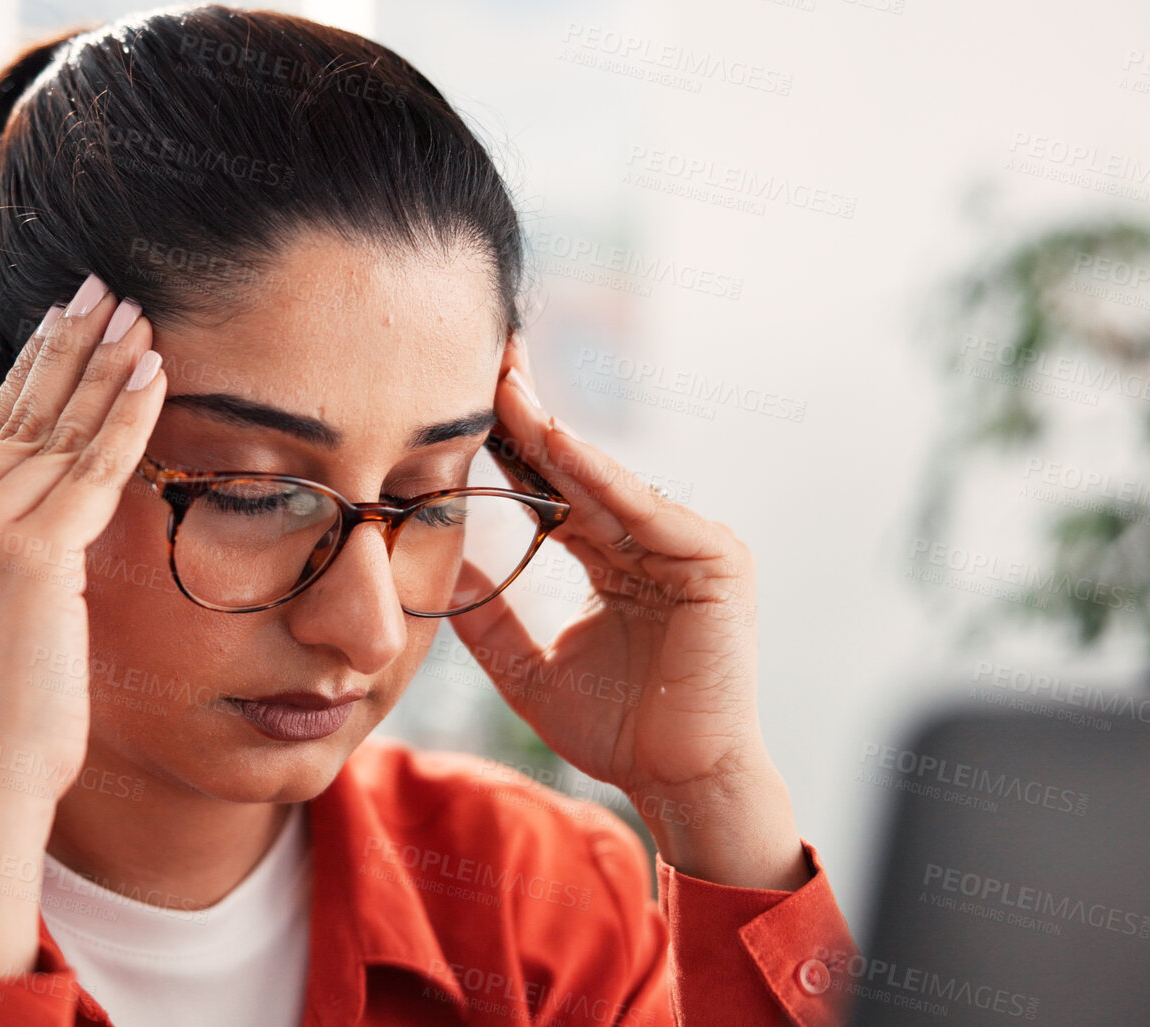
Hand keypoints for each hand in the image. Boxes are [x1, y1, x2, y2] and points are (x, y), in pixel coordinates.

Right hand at [0, 273, 164, 975]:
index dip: (27, 378)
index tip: (63, 328)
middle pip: (12, 419)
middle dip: (63, 348)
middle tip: (102, 288)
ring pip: (53, 434)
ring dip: (102, 368)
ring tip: (138, 315)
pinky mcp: (22, 556)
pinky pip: (90, 470)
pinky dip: (126, 417)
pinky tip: (153, 373)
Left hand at [446, 340, 806, 889]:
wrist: (677, 782)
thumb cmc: (617, 732)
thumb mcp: (525, 667)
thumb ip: (487, 618)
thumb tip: (434, 573)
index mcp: (613, 558)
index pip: (552, 489)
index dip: (508, 448)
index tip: (459, 400)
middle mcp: (651, 540)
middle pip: (576, 468)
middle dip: (527, 416)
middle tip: (482, 357)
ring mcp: (687, 543)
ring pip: (604, 478)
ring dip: (552, 431)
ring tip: (503, 382)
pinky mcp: (715, 557)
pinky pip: (644, 506)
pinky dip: (600, 473)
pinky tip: (553, 438)